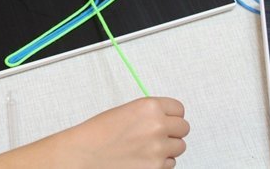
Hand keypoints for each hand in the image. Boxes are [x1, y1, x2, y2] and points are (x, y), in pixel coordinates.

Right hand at [60, 97, 188, 168]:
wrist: (86, 153)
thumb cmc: (98, 132)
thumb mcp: (125, 111)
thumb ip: (148, 113)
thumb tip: (165, 118)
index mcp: (149, 107)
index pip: (179, 108)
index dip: (172, 114)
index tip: (167, 117)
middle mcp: (157, 126)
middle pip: (184, 127)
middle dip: (173, 130)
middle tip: (158, 133)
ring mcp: (159, 148)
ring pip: (180, 147)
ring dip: (168, 147)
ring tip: (147, 146)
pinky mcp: (157, 167)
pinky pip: (171, 163)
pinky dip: (161, 161)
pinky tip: (144, 157)